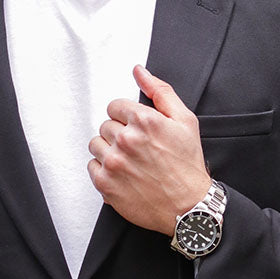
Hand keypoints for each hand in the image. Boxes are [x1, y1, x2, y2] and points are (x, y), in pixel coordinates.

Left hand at [87, 65, 210, 233]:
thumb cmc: (187, 165)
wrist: (187, 206)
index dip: (127, 118)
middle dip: (119, 134)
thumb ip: (160, 91)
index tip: (137, 130)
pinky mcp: (105, 183)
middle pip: (105, 125)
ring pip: (95, 145)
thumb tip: (139, 71)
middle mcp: (126, 140)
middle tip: (138, 149)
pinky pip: (92, 167)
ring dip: (109, 151)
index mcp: (144, 121)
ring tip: (130, 162)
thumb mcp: (184, 120)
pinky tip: (123, 175)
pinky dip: (104, 171)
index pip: (114, 106)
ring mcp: (113, 163)